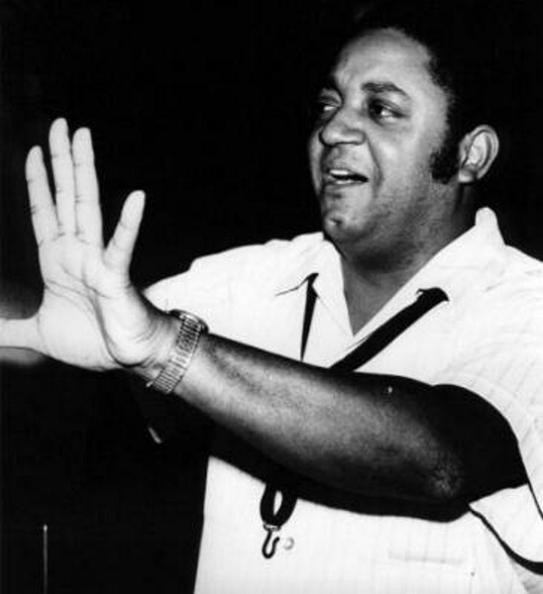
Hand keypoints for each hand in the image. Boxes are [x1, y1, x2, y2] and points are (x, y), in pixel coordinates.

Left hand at [0, 118, 172, 370]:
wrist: (127, 359)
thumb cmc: (93, 342)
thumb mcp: (37, 334)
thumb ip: (8, 329)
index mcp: (58, 262)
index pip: (44, 212)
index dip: (38, 182)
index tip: (33, 151)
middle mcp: (77, 253)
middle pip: (66, 197)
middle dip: (60, 161)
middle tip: (61, 125)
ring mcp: (96, 261)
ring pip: (88, 207)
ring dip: (83, 172)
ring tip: (83, 137)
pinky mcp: (115, 277)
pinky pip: (121, 247)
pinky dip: (128, 223)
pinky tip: (136, 197)